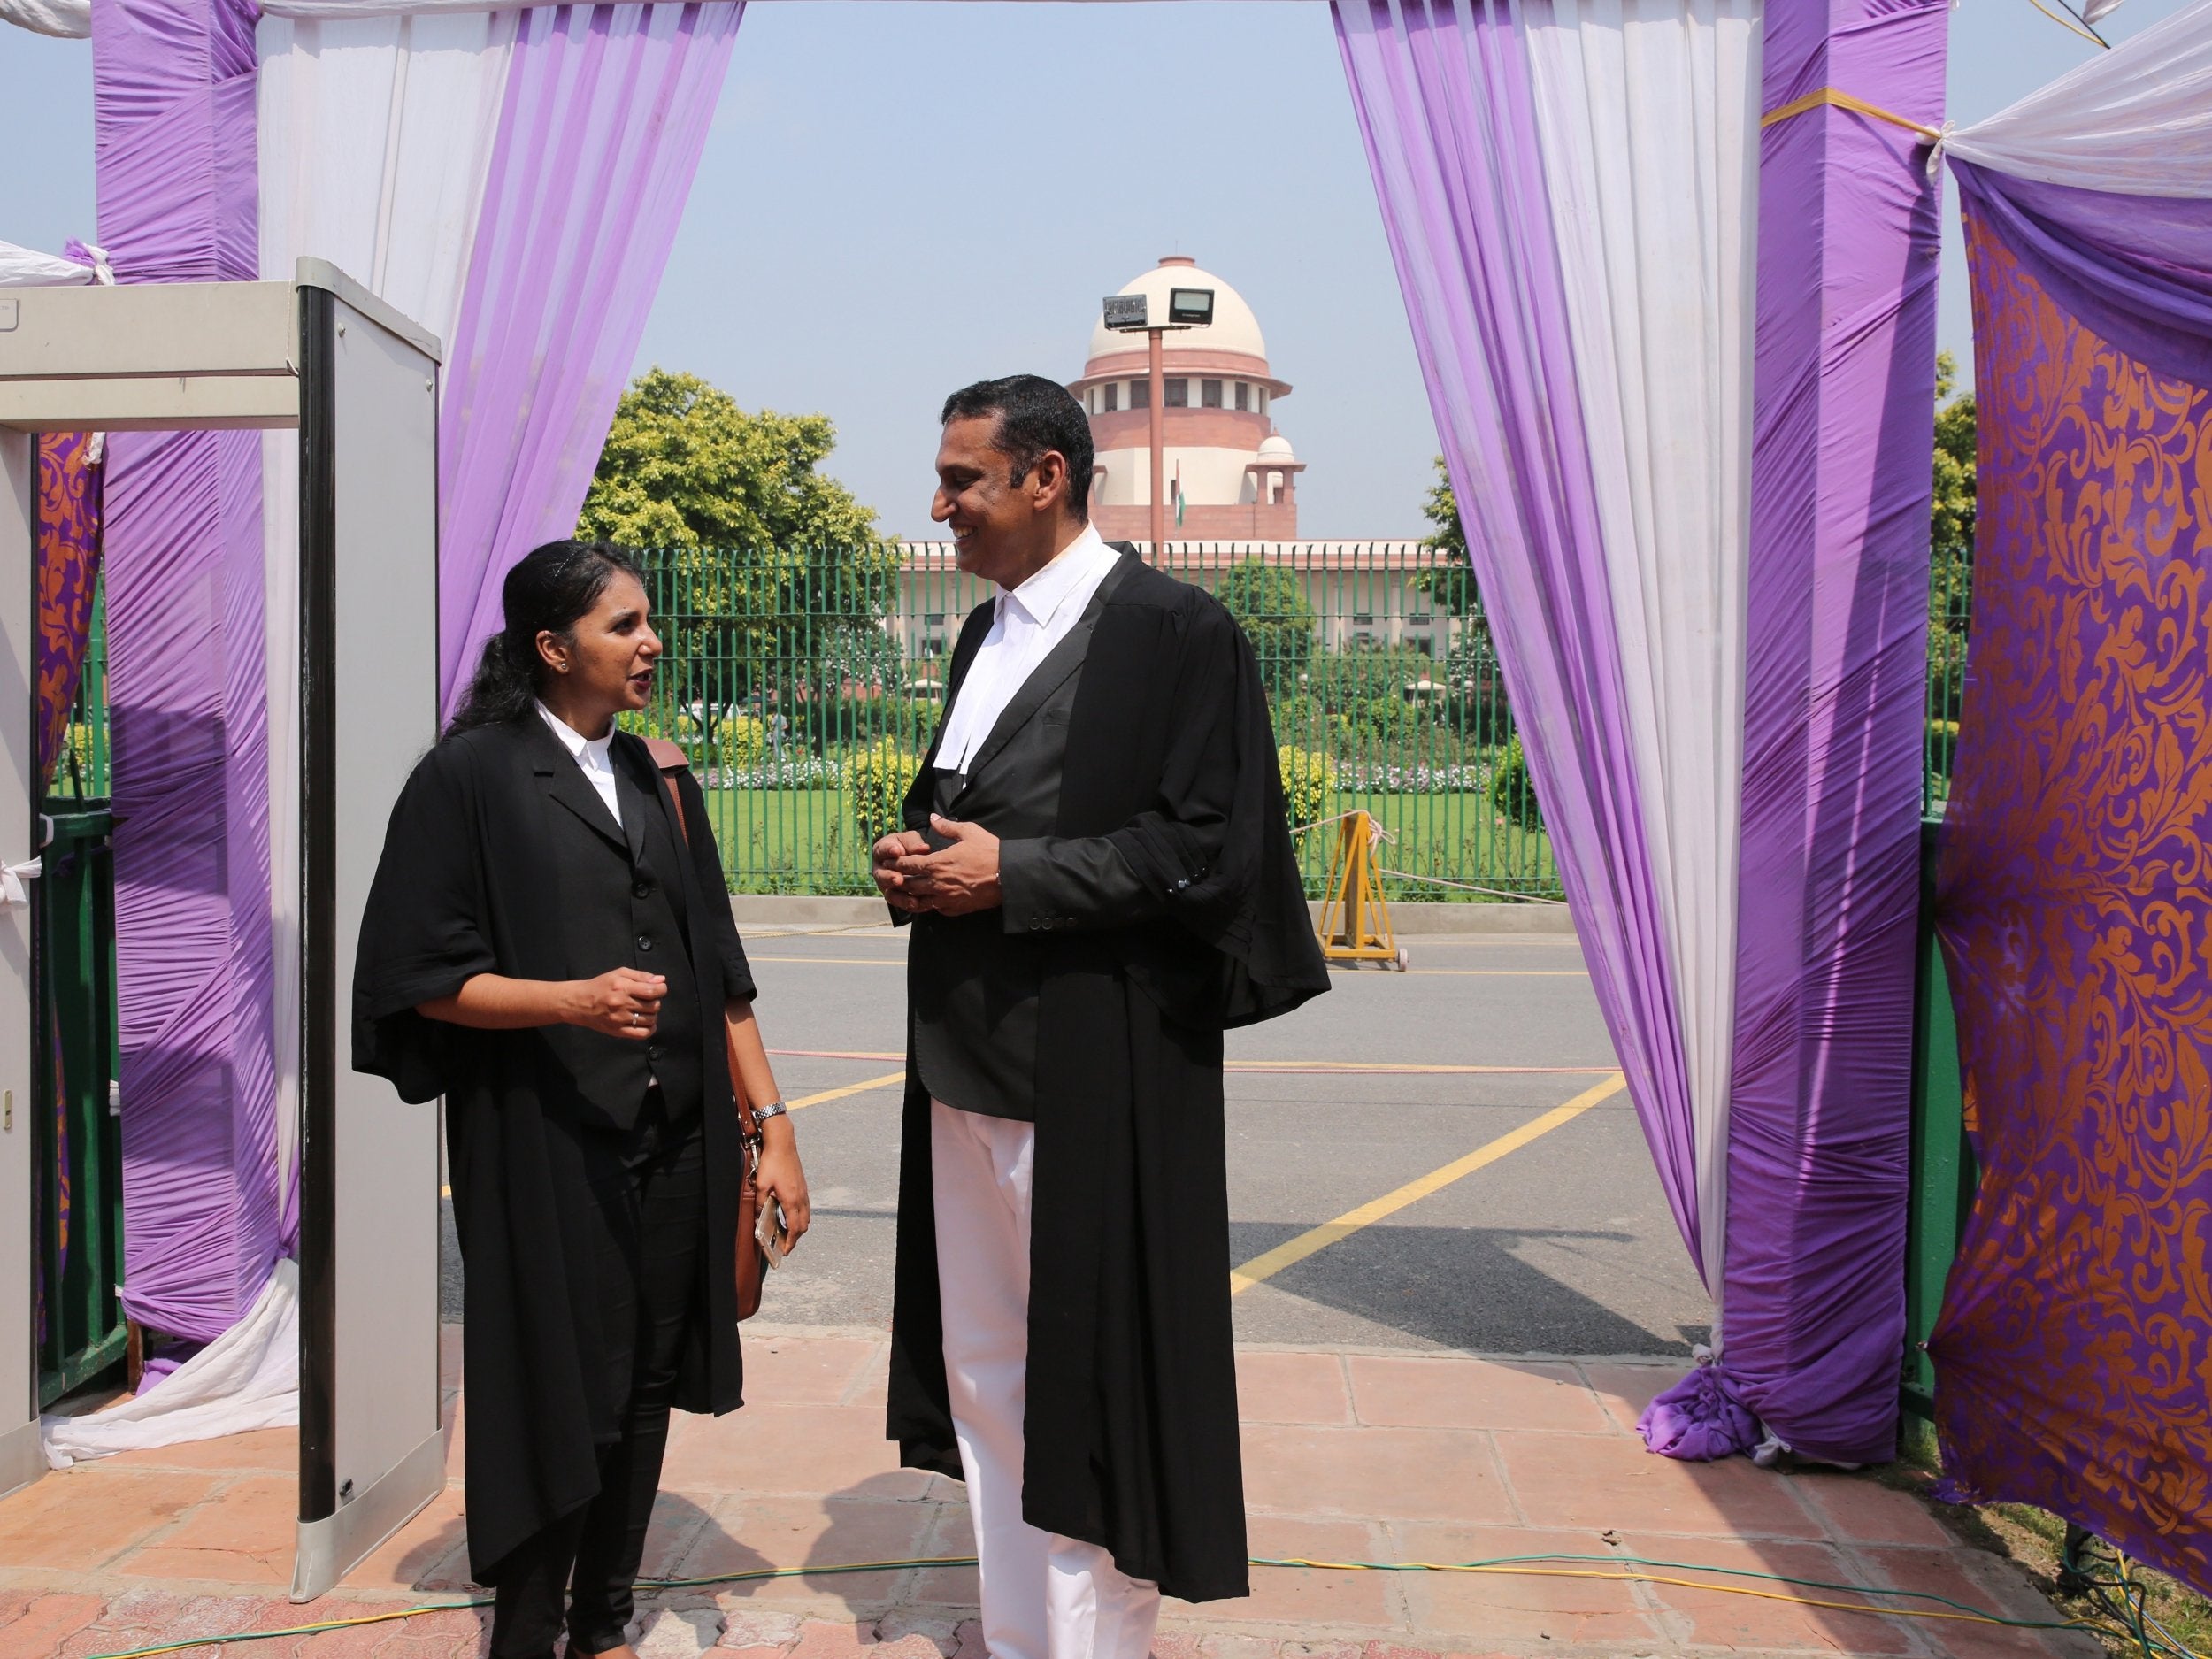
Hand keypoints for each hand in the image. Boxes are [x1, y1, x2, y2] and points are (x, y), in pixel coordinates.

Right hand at [564, 968, 665, 1038]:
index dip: (662, 989)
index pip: (652, 991)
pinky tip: (648, 1023)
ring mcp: (620, 1019)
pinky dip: (650, 1029)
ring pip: (650, 1020)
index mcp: (622, 987)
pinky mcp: (617, 1031)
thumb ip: (641, 976)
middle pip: (653, 1006)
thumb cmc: (600, 986)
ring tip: (645, 1010)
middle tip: (648, 999)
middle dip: (656, 1001)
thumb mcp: (619, 974)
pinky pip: (642, 1034)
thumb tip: (661, 980)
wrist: (580, 1002)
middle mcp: (622, 1004)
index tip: (660, 989)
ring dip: (653, 1014)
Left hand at [752, 1118, 810, 1252]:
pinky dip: (800, 1216)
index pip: (795, 1228)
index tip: (785, 1251)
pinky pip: (805, 1207)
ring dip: (799, 1227)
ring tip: (788, 1232)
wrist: (783, 1144)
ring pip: (806, 1216)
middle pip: (804, 1225)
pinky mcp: (803, 1186)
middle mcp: (801, 1198)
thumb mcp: (761, 1184)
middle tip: (786, 1244)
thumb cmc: (772, 1163)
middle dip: (796, 1237)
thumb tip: (758, 1217)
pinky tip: (790, 1214)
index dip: (790, 1242)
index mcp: (791, 1200)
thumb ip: (759, 1203)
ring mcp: (804, 1192)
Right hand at [872, 829, 933, 913]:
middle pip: (882, 875)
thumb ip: (914, 844)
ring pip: (890, 894)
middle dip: (890, 878)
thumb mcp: (912, 841)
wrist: (916, 859)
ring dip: (900, 897)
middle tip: (898, 879)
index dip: (889, 850)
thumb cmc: (911, 846)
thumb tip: (923, 848)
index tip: (896, 851)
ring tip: (911, 900)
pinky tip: (919, 905)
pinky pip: (900, 903)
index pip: (883, 850)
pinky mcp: (896, 897)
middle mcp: (880, 870)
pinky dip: (908, 905)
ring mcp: (886, 886)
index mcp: (882, 851)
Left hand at [891, 815, 1001, 916]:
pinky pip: (934, 908)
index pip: (906, 865)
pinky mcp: (954, 909)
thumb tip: (932, 818)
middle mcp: (936, 883)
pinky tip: (928, 899)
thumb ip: (946, 826)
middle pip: (908, 885)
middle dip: (897, 880)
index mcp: (936, 863)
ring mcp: (945, 899)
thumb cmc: (989, 851)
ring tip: (903, 892)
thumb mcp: (968, 832)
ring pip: (917, 900)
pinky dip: (928, 904)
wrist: (1009, 876)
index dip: (895, 863)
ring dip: (909, 896)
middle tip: (890, 877)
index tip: (889, 861)